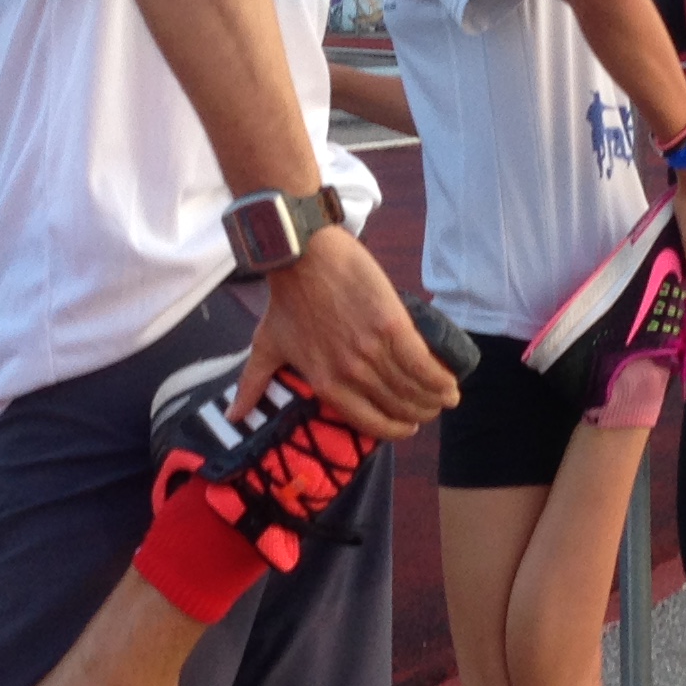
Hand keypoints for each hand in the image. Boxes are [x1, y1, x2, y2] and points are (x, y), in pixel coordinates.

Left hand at [240, 224, 457, 438]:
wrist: (304, 256)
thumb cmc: (285, 300)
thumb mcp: (265, 346)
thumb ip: (252, 384)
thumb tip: (233, 416)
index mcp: (326, 384)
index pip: (371, 423)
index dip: (396, 430)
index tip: (408, 426)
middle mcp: (352, 374)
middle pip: (399, 407)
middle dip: (420, 414)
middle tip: (431, 409)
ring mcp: (374, 352)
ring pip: (416, 388)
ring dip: (437, 398)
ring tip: (446, 397)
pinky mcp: (393, 327)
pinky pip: (425, 364)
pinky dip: (442, 378)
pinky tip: (452, 382)